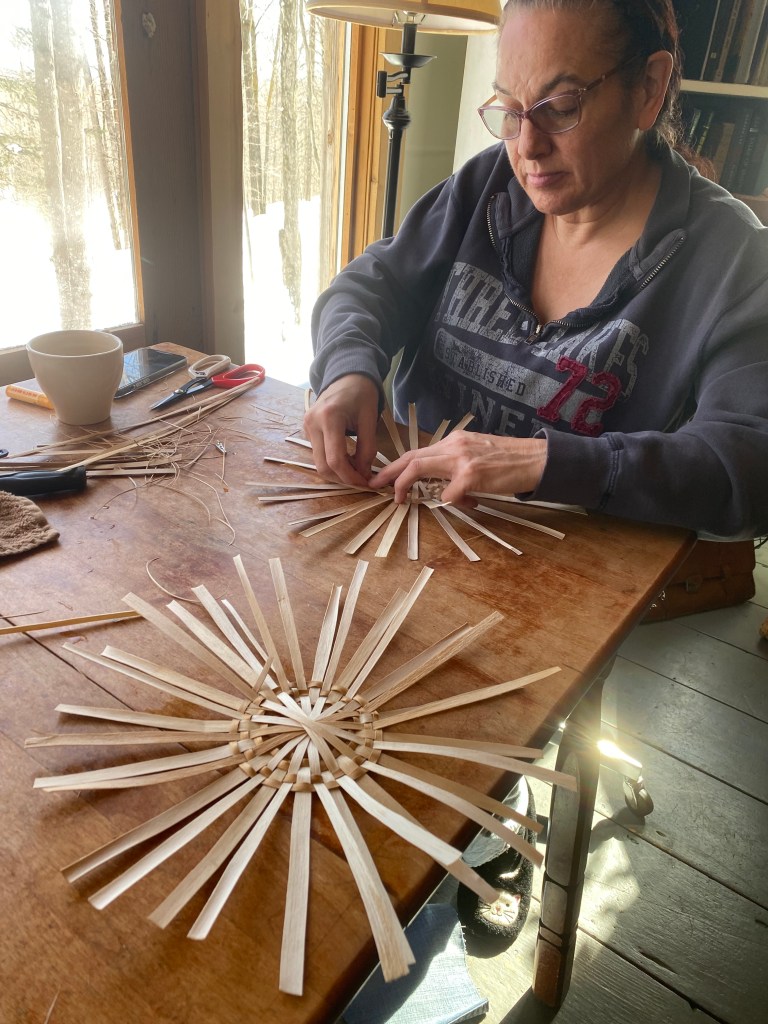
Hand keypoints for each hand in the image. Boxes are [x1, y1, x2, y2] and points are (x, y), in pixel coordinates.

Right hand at [303, 374, 380, 487]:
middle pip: (323, 466)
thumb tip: (364, 475)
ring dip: (337, 472)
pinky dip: (332, 462)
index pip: (335, 460)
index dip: (350, 477)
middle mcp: (312, 423)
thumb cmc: (362, 394)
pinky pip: (318, 454)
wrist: (347, 375)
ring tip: (356, 470)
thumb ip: (367, 448)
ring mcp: (306, 426)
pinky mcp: (306, 429)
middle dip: (342, 478)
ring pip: (318, 462)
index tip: (365, 483)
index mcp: (329, 418)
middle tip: (361, 481)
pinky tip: (347, 460)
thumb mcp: (370, 419)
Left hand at [370, 430, 547, 503]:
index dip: (396, 465)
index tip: (382, 477)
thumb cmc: (509, 461)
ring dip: (406, 486)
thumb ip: (457, 469)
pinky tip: (469, 502)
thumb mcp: (478, 456)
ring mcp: (462, 459)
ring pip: (420, 469)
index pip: (417, 451)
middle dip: (389, 473)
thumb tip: (444, 490)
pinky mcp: (472, 475)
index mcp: (454, 441)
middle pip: (411, 457)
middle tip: (374, 485)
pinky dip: (452, 501)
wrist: (535, 459)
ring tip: (400, 500)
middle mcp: (454, 445)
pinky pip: (449, 494)